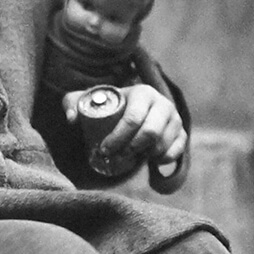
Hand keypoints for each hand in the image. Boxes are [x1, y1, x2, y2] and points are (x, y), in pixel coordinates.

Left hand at [63, 84, 186, 170]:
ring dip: (145, 155)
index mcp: (143, 92)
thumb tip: (72, 119)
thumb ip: (72, 104)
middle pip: (150, 132)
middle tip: (116, 156)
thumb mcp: (87, 102)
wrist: (131, 110)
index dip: (118, 137)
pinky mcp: (181, 133)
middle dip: (131, 148)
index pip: (133, 118)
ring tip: (130, 157)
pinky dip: (162, 159)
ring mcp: (175, 118)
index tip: (104, 149)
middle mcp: (163, 103)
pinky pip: (177, 151)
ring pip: (163, 143)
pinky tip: (149, 161)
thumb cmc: (108, 107)